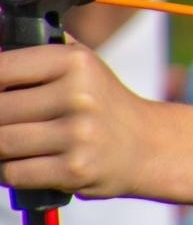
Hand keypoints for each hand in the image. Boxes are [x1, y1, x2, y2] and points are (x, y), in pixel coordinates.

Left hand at [0, 42, 152, 198]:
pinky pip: (14, 173)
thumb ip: (39, 52)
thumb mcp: (81, 64)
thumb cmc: (100, 102)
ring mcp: (78, 135)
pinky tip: (24, 161)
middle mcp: (80, 96)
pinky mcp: (74, 170)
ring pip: (3, 143)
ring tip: (12, 140)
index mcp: (77, 62)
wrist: (146, 144)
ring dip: (1, 146)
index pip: (3, 68)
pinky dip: (10, 170)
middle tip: (8, 119)